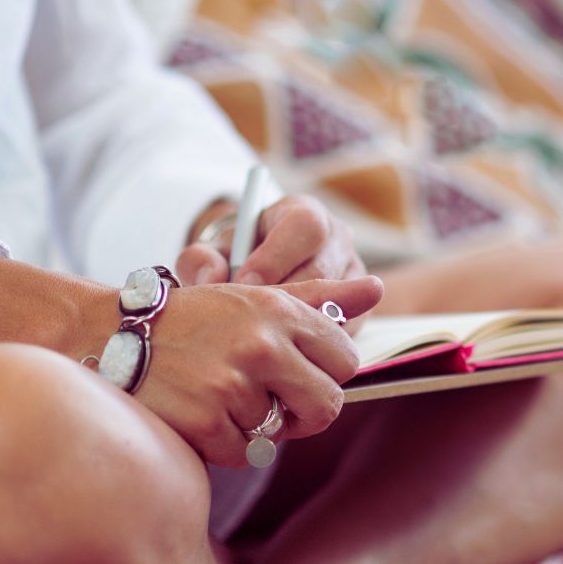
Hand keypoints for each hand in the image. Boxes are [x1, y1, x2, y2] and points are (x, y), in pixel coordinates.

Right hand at [135, 275, 384, 467]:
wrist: (109, 337)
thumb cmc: (194, 318)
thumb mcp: (257, 296)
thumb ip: (321, 296)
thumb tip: (377, 287)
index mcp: (280, 310)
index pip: (346, 359)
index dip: (327, 372)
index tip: (301, 372)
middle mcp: (262, 345)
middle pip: (327, 404)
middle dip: (305, 410)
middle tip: (275, 401)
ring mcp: (233, 385)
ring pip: (281, 432)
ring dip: (256, 424)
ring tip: (221, 394)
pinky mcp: (206, 423)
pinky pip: (245, 453)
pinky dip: (227, 442)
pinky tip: (202, 413)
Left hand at [177, 194, 371, 330]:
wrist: (261, 272)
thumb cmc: (238, 259)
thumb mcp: (213, 251)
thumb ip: (200, 258)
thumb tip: (212, 277)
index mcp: (304, 213)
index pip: (305, 226)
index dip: (275, 257)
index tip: (243, 285)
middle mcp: (337, 239)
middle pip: (323, 270)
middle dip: (285, 299)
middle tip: (251, 320)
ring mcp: (354, 274)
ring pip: (336, 304)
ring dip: (297, 325)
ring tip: (264, 338)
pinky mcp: (362, 309)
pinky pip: (343, 332)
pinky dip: (312, 345)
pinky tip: (283, 350)